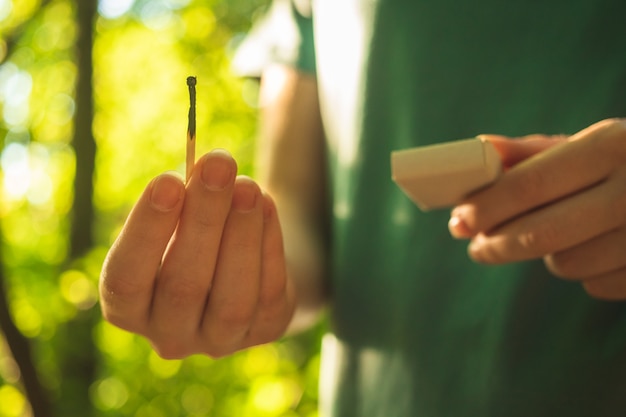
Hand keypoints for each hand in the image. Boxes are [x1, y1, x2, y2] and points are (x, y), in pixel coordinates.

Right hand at [99, 149, 294, 357]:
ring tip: (248, 186)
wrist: (242, 269)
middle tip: (218, 166)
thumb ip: (185, 199)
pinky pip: (268, 292)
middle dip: (203, 220)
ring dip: (241, 235)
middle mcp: (170, 335)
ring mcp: (219, 341)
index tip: (168, 180)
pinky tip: (265, 204)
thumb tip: (210, 167)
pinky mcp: (263, 331)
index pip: (126, 279)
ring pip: (232, 300)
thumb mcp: (178, 218)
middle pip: (183, 286)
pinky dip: (269, 244)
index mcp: (129, 308)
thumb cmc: (195, 235)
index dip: (146, 231)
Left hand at [449, 119, 625, 299]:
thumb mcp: (594, 144)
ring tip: (562, 232)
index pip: (532, 183)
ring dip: (548, 254)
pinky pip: (595, 285)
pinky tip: (600, 248)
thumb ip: (534, 151)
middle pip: (540, 234)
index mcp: (614, 146)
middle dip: (497, 244)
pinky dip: (585, 271)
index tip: (458, 220)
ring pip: (565, 265)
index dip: (489, 206)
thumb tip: (479, 150)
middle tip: (476, 245)